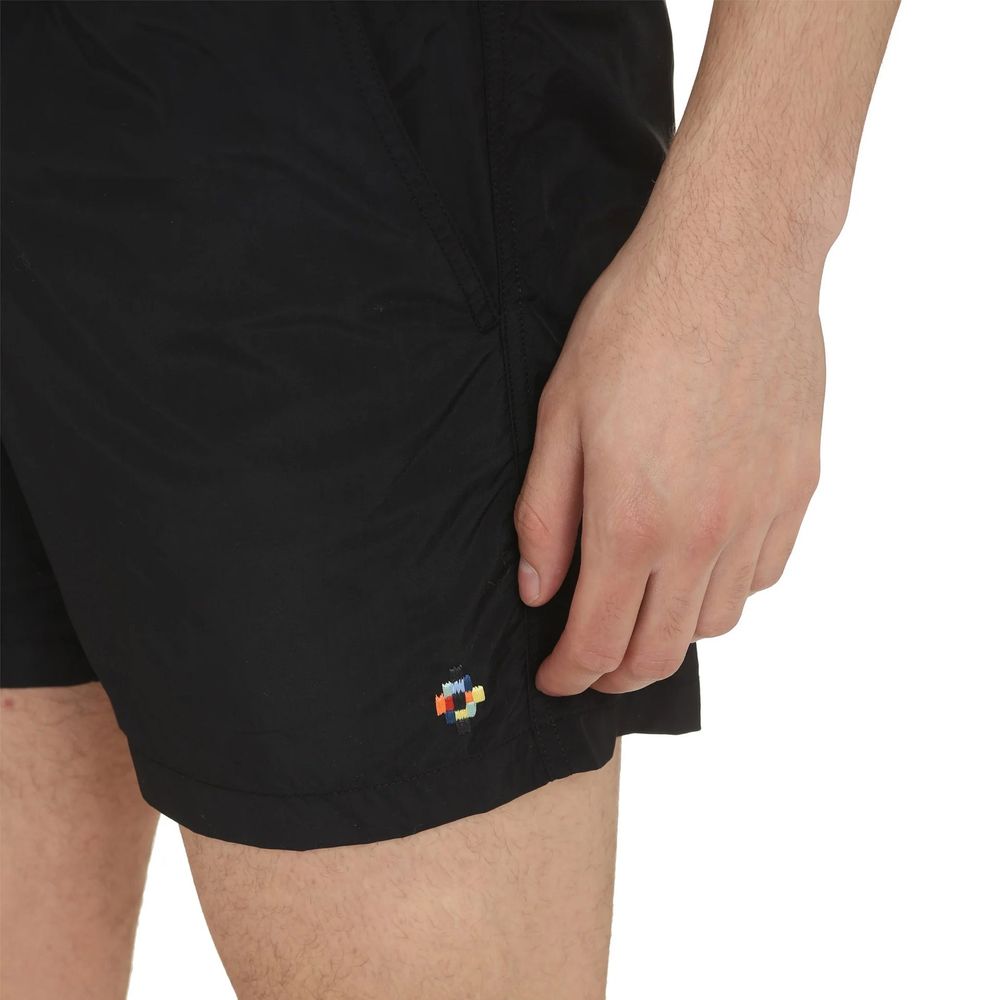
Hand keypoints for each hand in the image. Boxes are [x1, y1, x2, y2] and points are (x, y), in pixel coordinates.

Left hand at [515, 198, 825, 695]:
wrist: (732, 260)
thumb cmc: (635, 326)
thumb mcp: (560, 416)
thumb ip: (545, 516)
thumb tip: (539, 591)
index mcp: (631, 520)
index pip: (596, 640)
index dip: (569, 675)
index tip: (553, 679)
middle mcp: (702, 534)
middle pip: (660, 650)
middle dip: (615, 675)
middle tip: (590, 666)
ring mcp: (758, 514)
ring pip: (717, 622)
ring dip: (671, 635)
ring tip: (642, 612)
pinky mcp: (797, 489)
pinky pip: (764, 574)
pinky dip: (726, 591)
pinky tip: (702, 564)